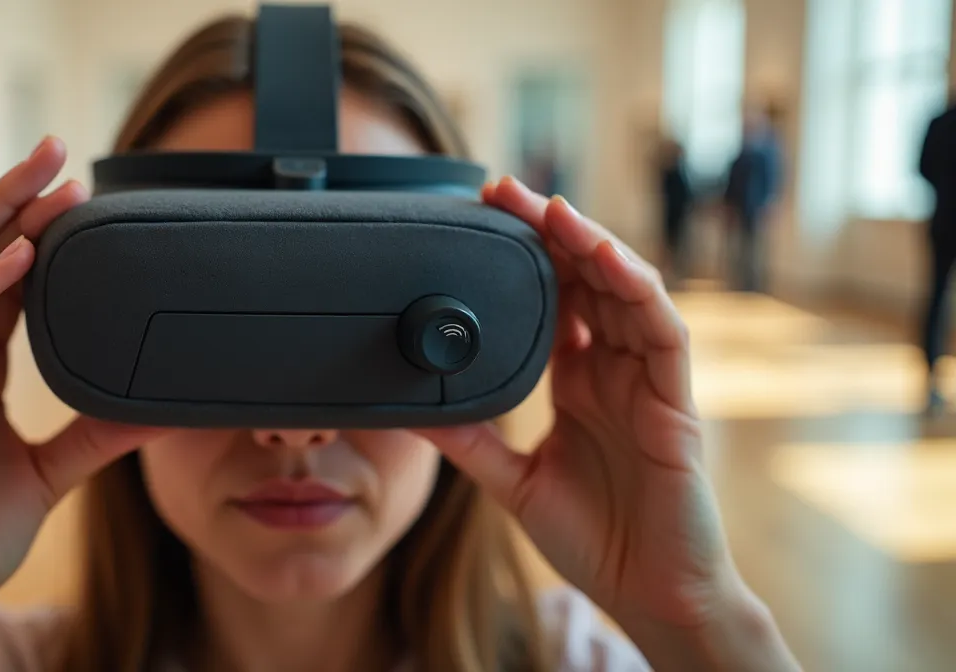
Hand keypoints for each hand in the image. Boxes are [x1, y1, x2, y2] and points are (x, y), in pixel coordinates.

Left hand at [416, 177, 797, 670]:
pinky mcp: (676, 405)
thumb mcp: (512, 483)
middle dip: (550, 233)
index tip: (480, 220)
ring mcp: (648, 384)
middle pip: (586, 282)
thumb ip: (469, 441)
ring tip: (550, 207)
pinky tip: (606, 258)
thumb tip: (405, 409)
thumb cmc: (594, 540)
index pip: (554, 301)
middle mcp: (614, 373)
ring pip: (626, 293)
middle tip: (503, 191)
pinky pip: (662, 336)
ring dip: (592, 245)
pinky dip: (637, 292)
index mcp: (579, 383)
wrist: (647, 598)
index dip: (524, 258)